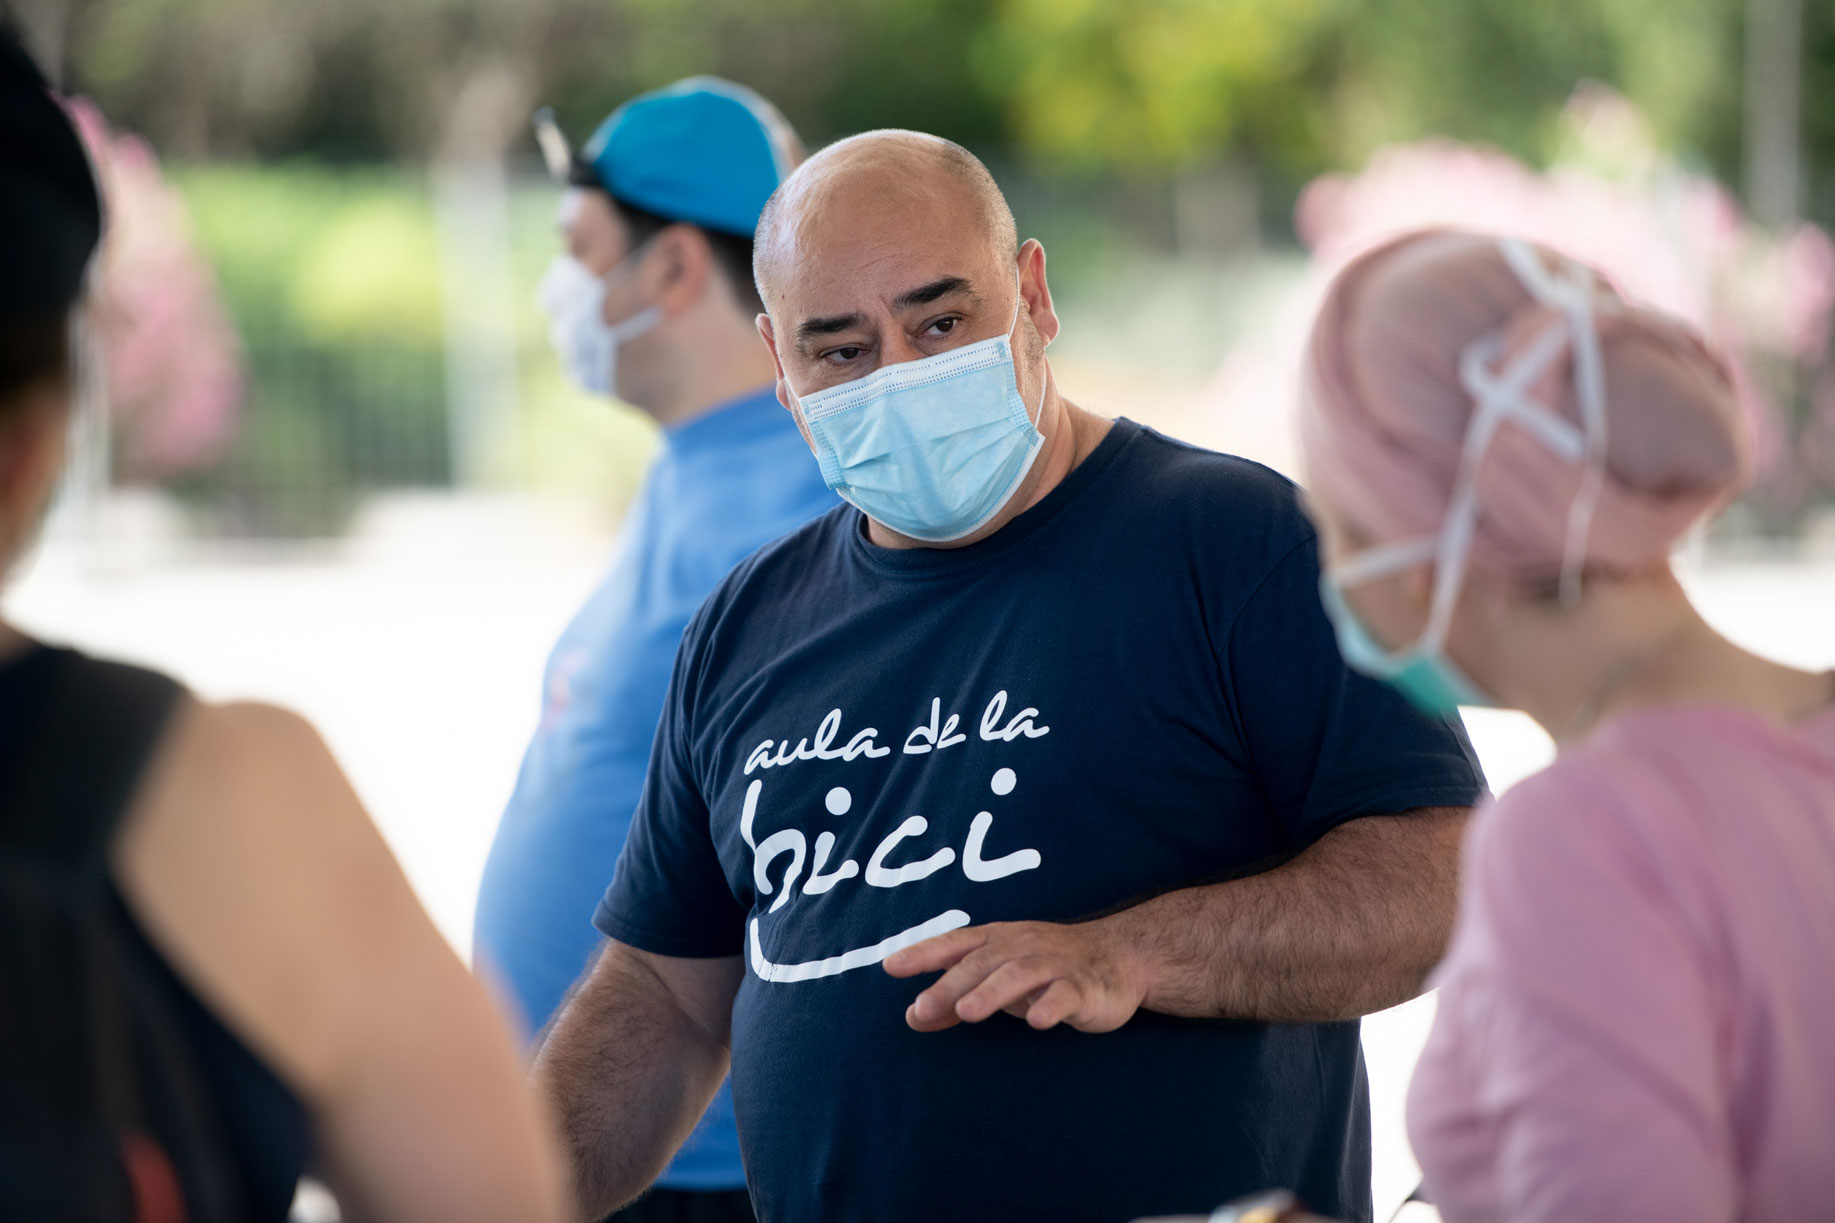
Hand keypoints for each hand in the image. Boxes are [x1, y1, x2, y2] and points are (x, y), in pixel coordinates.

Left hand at [882, 918, 1146, 1032]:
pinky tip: (1037, 1021)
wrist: (1118, 958)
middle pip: (983, 963)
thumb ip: (955, 998)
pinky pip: (1066, 994)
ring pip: (1020, 974)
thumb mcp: (998, 978)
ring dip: (992, 992)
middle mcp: (1022, 947)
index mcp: (998, 941)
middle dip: (951, 985)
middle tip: (922, 1008)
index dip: (924, 953)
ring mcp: (1055, 965)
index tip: (891, 967)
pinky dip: (1051, 1006)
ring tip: (968, 1012)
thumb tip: (913, 1016)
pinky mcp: (1084, 987)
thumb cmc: (1045, 968)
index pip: (955, 943)